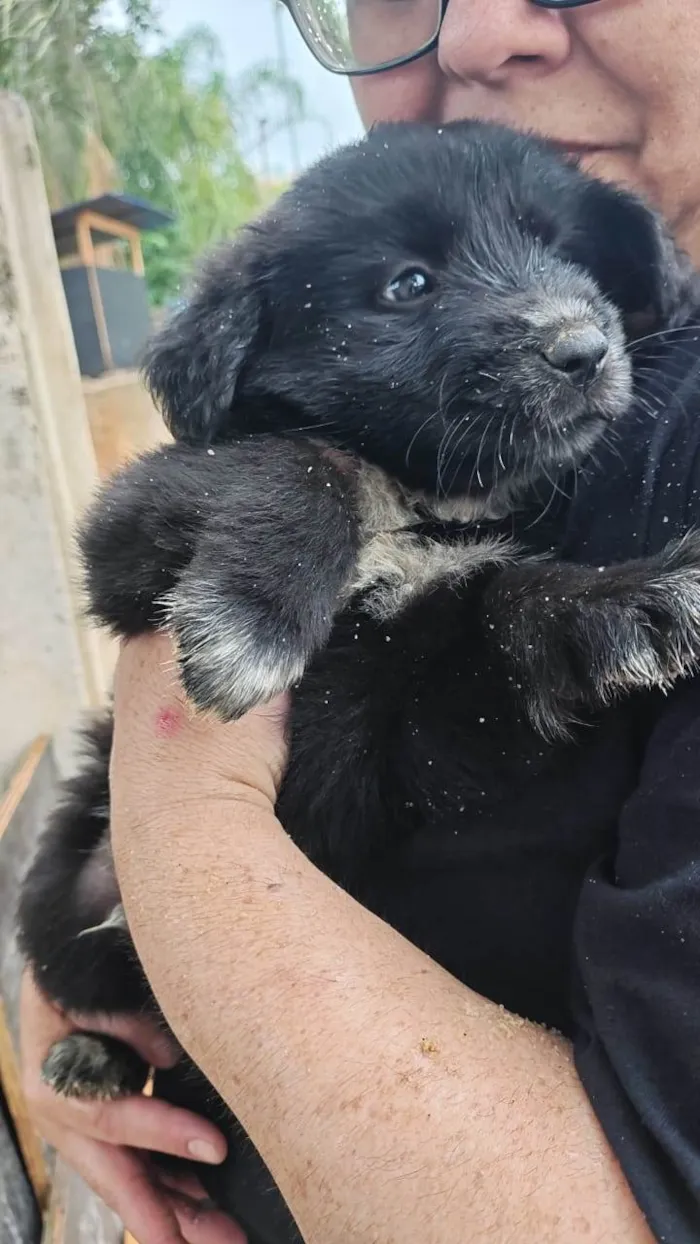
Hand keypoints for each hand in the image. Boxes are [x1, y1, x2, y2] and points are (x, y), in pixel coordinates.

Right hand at [20, 969, 246, 1243]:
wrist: (59, 968)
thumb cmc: (77, 976)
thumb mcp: (91, 987)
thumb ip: (125, 1019)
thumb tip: (167, 1054)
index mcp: (56, 1083)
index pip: (113, 1117)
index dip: (164, 1134)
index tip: (216, 1148)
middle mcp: (65, 1120)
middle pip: (121, 1176)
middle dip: (172, 1217)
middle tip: (224, 1239)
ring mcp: (82, 1133)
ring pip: (131, 1182)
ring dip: (178, 1213)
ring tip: (224, 1236)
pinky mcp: (102, 1132)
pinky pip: (135, 1169)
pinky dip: (169, 1191)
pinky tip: (203, 1208)